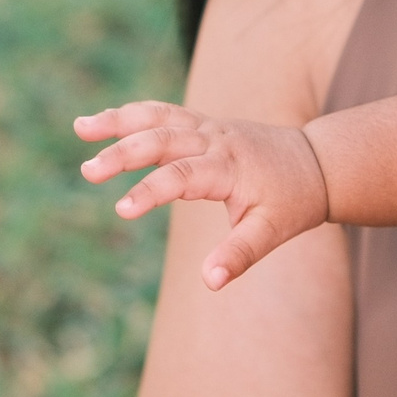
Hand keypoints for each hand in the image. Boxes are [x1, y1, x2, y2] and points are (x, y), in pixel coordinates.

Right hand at [76, 100, 330, 288]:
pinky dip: (133, 114)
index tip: (121, 209)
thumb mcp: (272, 232)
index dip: (150, 191)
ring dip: (118, 121)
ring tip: (80, 128)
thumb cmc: (293, 202)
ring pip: (158, 116)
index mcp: (229, 166)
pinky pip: (163, 113)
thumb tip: (209, 283)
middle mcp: (214, 139)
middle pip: (161, 138)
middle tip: (88, 172)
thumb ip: (240, 255)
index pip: (181, 176)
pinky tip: (104, 122)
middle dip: (122, 153)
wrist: (316, 163)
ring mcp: (207, 127)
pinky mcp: (203, 124)